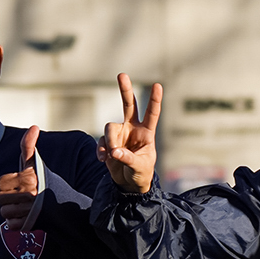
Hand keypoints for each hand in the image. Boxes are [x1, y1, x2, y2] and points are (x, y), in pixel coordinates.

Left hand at [0, 125, 40, 229]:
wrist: (64, 207)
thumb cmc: (45, 183)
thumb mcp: (35, 164)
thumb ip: (28, 146)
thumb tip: (34, 126)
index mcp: (28, 178)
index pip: (0, 183)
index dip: (7, 184)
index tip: (19, 185)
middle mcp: (29, 194)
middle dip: (8, 199)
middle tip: (21, 198)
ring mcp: (30, 210)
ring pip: (4, 212)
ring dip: (12, 212)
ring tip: (24, 208)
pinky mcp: (31, 224)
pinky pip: (11, 225)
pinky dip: (17, 223)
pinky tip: (26, 217)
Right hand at [96, 73, 160, 193]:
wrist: (129, 184)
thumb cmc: (141, 173)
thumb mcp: (140, 167)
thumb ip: (128, 159)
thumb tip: (114, 152)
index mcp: (147, 133)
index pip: (152, 114)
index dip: (154, 100)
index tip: (158, 85)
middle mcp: (133, 128)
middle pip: (128, 105)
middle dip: (125, 90)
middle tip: (122, 74)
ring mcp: (120, 134)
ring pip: (110, 128)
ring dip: (110, 142)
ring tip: (112, 157)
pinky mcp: (108, 142)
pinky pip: (102, 142)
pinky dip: (101, 150)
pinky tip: (104, 160)